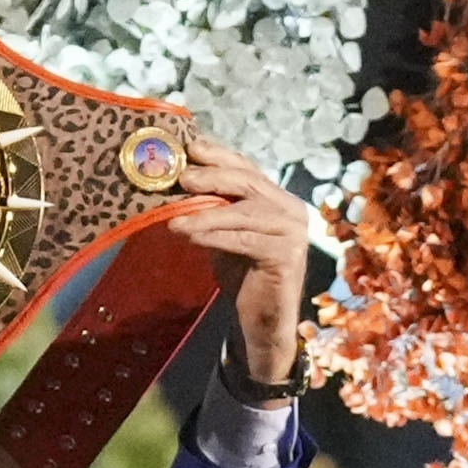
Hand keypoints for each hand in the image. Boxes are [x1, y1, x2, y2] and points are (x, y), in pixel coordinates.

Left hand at [167, 133, 316, 392]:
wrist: (262, 322)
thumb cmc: (243, 276)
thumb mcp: (225, 234)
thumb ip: (213, 208)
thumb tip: (178, 182)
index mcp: (278, 199)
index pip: (247, 168)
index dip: (219, 155)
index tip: (190, 145)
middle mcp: (291, 209)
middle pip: (248, 182)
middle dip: (212, 176)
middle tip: (181, 176)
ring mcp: (293, 231)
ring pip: (243, 212)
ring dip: (205, 212)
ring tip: (174, 215)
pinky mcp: (287, 255)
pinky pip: (243, 239)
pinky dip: (213, 236)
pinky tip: (188, 234)